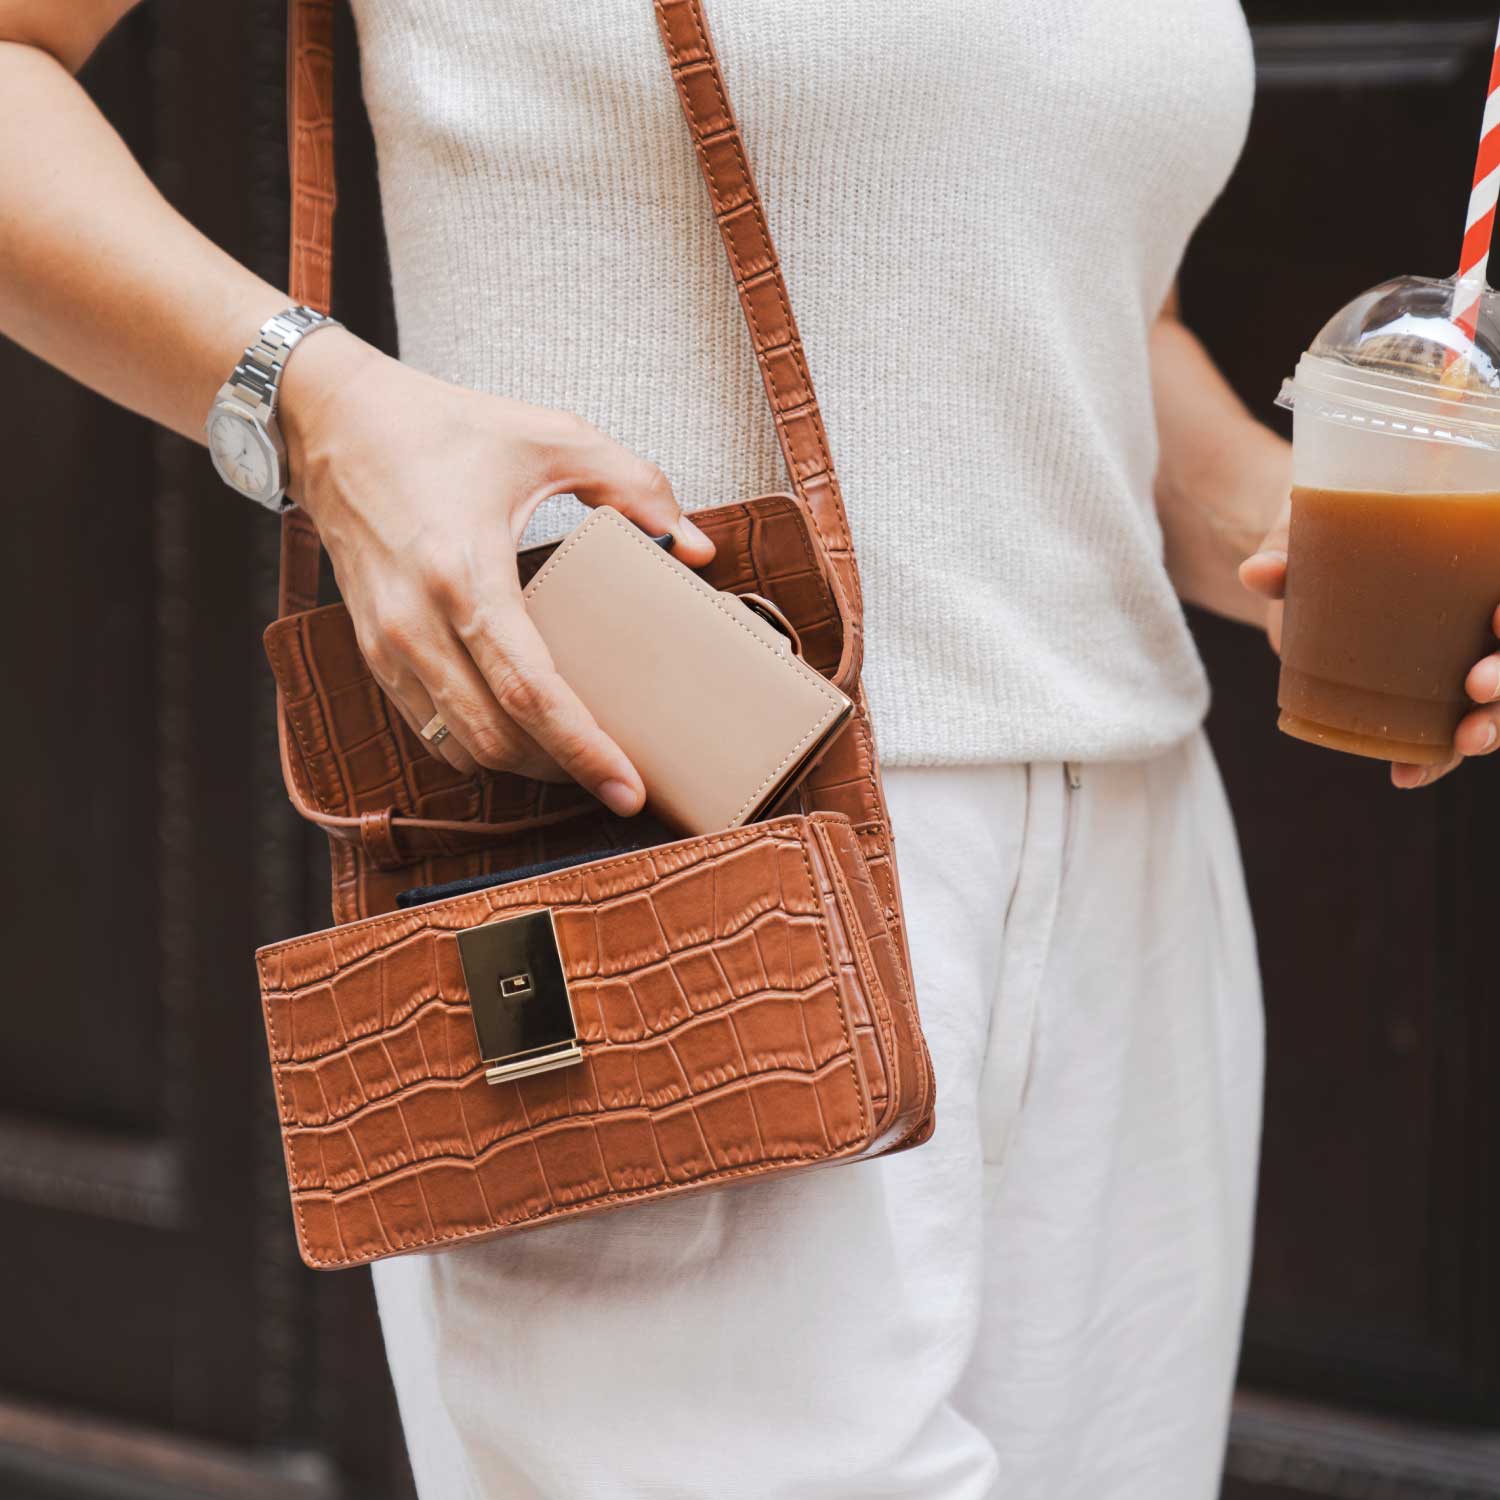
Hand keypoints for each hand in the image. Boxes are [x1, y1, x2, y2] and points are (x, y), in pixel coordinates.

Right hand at [279, 330, 713, 814]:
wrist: (329, 419)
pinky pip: (428, 728)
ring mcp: (387, 644)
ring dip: (521, 765)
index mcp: (464, 574)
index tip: (628, 787)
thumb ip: (634, 485)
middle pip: (497, 739)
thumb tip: (695, 546)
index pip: (530, 692)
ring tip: (575, 757)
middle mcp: (417, 622)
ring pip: (461, 746)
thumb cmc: (439, 428)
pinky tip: (519, 735)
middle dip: (562, 769)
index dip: (584, 749)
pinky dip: (477, 745)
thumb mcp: (551, 437)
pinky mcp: (373, 650)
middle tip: (619, 775)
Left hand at [1240, 500, 1499, 789]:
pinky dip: (1434, 759)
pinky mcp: (1425, 697)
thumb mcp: (1312, 531)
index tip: (1498, 615)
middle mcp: (1479, 614)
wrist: (1308, 565)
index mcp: (1474, 558)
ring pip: (1493, 701)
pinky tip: (1408, 774)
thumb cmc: (1331, 533)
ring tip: (1464, 741)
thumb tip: (1257, 572)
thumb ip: (1289, 548)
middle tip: (1477, 684)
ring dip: (1490, 726)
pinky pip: (1443, 733)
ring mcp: (1458, 658)